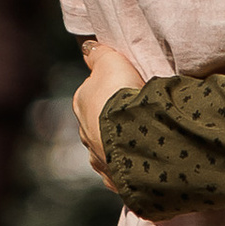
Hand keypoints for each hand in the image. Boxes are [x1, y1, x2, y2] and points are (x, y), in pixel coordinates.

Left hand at [72, 35, 143, 191]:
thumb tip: (87, 47)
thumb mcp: (110, 61)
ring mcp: (99, 158)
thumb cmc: (119, 94)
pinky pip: (123, 170)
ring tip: (143, 136)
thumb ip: (98, 54)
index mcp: (81, 104)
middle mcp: (84, 134)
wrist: (132, 133)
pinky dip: (130, 165)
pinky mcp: (115, 178)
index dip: (109, 88)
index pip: (91, 93)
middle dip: (112, 119)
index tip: (127, 86)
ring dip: (120, 143)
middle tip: (137, 111)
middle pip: (98, 122)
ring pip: (108, 148)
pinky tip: (144, 160)